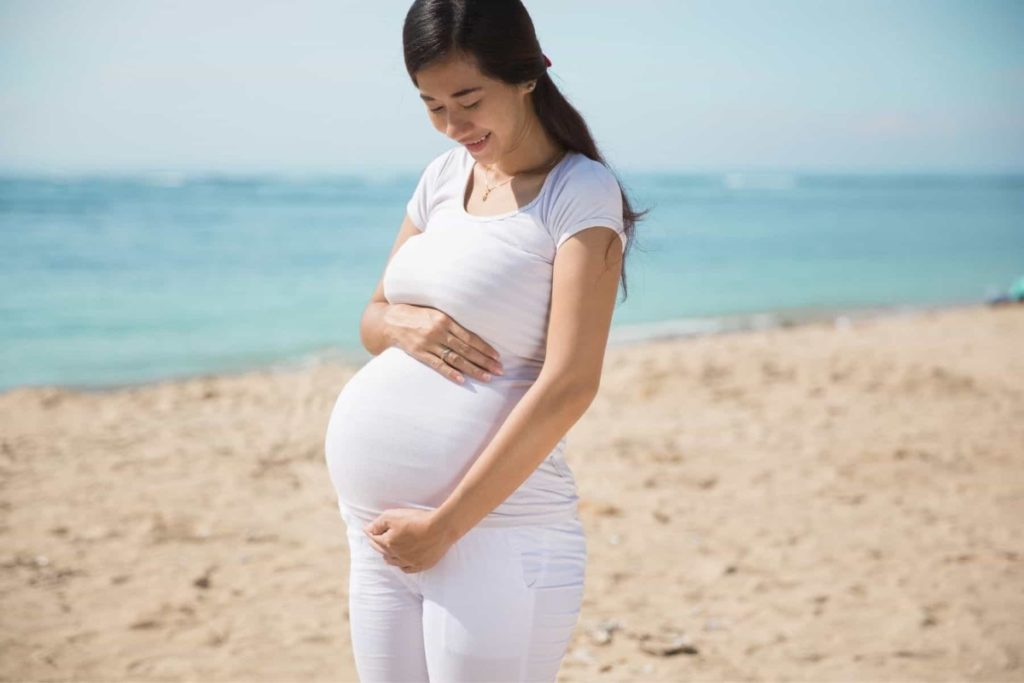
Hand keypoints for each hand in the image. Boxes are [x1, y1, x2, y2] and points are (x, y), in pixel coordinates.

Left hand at [363, 508, 455, 572]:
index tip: (368, 530)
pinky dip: (402, 565)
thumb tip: (367, 529)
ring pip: (393, 562)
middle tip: (375, 540)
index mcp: (388, 543)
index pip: (374, 539)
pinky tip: (402, 562)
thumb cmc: (417, 520)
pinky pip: (407, 569)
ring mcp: (409, 562)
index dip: (370, 532)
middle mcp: (396, 555)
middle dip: (377, 544)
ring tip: (386, 552)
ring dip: (388, 556)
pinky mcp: (421, 565)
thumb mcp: (393, 516)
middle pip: (382, 551)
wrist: (441, 528)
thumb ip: (378, 523)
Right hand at [384, 304, 504, 384]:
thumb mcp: (436, 313)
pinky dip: (450, 373)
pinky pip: (437, 365)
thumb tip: (473, 334)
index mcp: (445, 319)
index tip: (497, 357)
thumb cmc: (417, 314)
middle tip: (500, 370)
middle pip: (466, 350)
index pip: (471, 337)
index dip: (485, 348)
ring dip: (473, 369)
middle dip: (485, 361)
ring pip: (455, 359)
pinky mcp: (419, 353)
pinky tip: (462, 380)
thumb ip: (452, 322)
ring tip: (487, 378)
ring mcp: (428, 343)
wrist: (390, 320)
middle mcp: (438, 331)